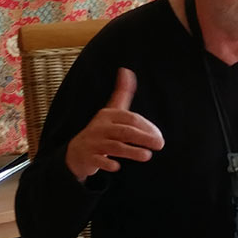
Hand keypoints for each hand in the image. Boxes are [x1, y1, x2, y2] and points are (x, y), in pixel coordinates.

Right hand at [65, 67, 164, 181]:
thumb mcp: (111, 110)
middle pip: (125, 131)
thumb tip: (127, 70)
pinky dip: (107, 163)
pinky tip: (117, 167)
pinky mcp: (88, 157)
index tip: (158, 135)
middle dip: (144, 137)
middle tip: (160, 144)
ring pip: (114, 146)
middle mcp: (99, 127)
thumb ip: (122, 93)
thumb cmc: (101, 130)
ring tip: (147, 156)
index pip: (130, 118)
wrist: (77, 151)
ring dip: (131, 151)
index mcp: (108, 114)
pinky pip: (98, 160)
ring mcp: (93, 142)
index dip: (147, 126)